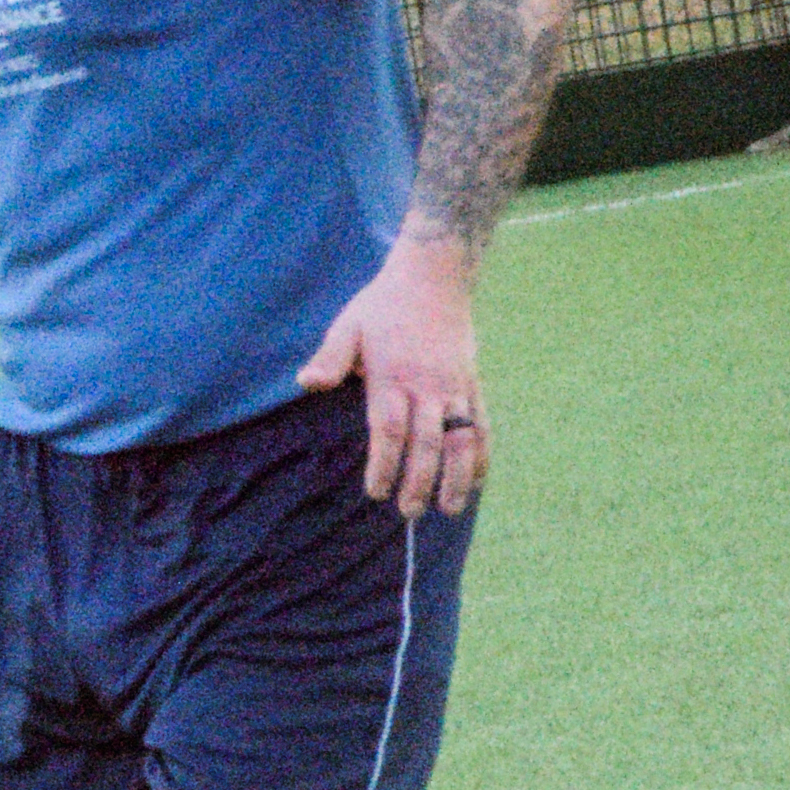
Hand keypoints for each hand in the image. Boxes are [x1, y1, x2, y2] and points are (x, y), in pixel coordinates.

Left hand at [297, 235, 486, 518]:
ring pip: (461, 439)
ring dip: (456, 476)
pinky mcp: (472, 384)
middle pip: (426, 442)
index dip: (385, 463)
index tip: (376, 491)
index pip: (389, 429)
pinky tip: (476, 481)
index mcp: (392, 376)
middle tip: (409, 512)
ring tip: (449, 509)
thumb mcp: (348, 326)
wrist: (434, 277)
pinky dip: (481, 454)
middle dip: (419, 481)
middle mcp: (427, 386)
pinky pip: (482, 424)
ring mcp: (454, 386)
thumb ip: (331, 358)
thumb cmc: (382, 306)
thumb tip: (307, 383)